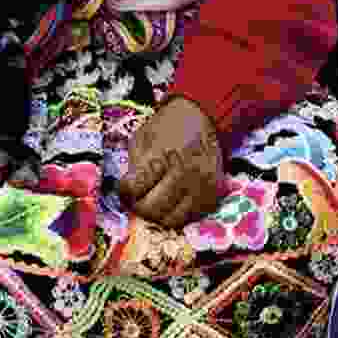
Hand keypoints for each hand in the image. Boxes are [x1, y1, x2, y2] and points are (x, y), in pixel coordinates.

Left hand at [119, 96, 223, 230]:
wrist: (204, 117)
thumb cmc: (168, 126)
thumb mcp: (143, 137)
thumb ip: (135, 166)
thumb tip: (126, 193)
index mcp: (163, 153)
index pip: (135, 189)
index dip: (124, 191)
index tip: (124, 187)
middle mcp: (185, 173)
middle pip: (151, 209)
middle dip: (137, 206)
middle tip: (135, 198)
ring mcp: (201, 187)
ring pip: (170, 220)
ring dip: (157, 214)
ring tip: (152, 200)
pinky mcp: (212, 196)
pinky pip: (188, 219)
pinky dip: (175, 213)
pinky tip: (170, 200)